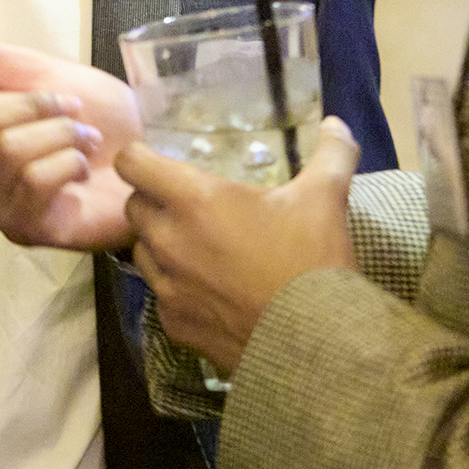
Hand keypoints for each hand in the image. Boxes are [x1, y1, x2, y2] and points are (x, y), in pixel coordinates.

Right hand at [0, 18, 142, 250]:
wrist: (152, 153)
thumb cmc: (98, 116)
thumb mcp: (39, 70)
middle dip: (35, 105)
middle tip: (71, 113)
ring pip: (9, 151)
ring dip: (60, 136)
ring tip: (84, 145)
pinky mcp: (26, 230)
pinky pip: (36, 182)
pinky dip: (70, 164)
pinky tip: (84, 175)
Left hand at [119, 116, 359, 372]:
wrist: (317, 344)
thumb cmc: (312, 260)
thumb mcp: (326, 198)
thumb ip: (331, 153)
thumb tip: (336, 123)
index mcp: (193, 201)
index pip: (131, 164)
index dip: (138, 157)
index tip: (154, 157)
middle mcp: (168, 241)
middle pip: (133, 208)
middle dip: (152, 200)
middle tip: (186, 203)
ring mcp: (168, 287)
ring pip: (142, 253)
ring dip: (160, 243)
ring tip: (197, 245)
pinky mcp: (176, 325)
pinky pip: (162, 295)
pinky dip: (177, 287)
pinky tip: (210, 289)